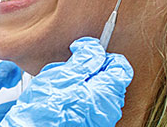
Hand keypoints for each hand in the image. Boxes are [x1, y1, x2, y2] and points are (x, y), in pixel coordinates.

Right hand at [0, 37, 133, 126]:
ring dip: (80, 84)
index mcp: (107, 93)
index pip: (121, 66)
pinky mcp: (90, 125)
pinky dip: (78, 98)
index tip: (87, 52)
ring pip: (96, 91)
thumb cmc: (45, 110)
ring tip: (60, 86)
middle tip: (68, 70)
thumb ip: (85, 58)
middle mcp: (109, 109)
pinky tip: (61, 99)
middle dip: (90, 70)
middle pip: (108, 79)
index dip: (103, 55)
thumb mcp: (64, 75)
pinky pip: (89, 105)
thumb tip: (95, 48)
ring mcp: (100, 120)